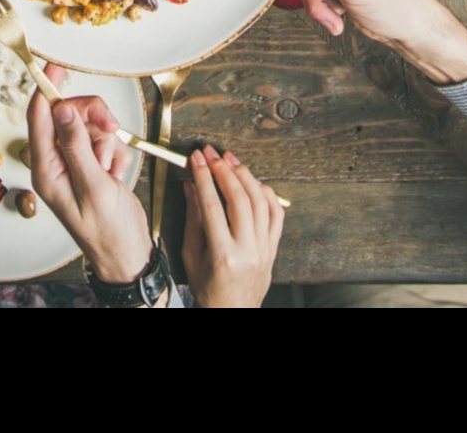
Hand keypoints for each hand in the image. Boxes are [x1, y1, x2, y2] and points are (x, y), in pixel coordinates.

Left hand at [26, 64, 149, 282]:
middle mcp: (56, 162)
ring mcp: (74, 163)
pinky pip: (104, 139)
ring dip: (107, 140)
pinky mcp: (92, 164)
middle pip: (69, 115)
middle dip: (93, 117)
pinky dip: (116, 152)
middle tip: (112, 127)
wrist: (128, 253)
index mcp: (46, 168)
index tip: (55, 64)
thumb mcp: (94, 187)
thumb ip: (77, 146)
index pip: (39, 116)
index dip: (46, 87)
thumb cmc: (108, 231)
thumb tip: (61, 109)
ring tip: (112, 169)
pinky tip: (116, 174)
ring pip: (89, 125)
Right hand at [180, 146, 283, 307]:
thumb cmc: (209, 290)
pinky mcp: (274, 248)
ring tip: (231, 161)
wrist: (233, 313)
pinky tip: (254, 182)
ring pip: (260, 202)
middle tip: (212, 154)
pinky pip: (276, 214)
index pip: (212, 206)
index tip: (196, 159)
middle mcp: (248, 250)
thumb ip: (193, 219)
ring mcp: (264, 249)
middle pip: (239, 200)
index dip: (203, 177)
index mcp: (223, 255)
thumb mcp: (191, 256)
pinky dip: (267, 194)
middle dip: (224, 171)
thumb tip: (190, 187)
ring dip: (245, 176)